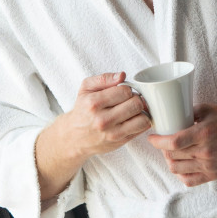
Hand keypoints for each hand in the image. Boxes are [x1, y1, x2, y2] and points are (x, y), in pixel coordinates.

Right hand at [35, 72, 150, 199]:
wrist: (74, 137)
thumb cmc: (83, 110)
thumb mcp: (86, 89)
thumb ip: (104, 78)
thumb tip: (122, 75)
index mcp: (93, 103)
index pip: (125, 91)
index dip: (127, 89)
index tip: (123, 92)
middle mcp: (102, 120)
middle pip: (136, 104)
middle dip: (136, 99)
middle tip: (130, 100)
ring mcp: (112, 133)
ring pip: (142, 118)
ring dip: (141, 111)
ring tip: (133, 110)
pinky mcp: (120, 142)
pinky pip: (141, 129)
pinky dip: (142, 122)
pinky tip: (134, 119)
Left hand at [148, 101, 216, 186]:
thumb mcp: (209, 109)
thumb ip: (189, 113)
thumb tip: (170, 116)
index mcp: (205, 134)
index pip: (173, 143)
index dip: (158, 141)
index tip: (152, 137)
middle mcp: (207, 152)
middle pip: (173, 155)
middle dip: (163, 148)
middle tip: (162, 141)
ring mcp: (210, 166)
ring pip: (177, 169)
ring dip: (170, 160)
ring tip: (171, 152)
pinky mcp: (214, 174)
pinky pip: (189, 181)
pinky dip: (181, 174)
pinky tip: (181, 164)